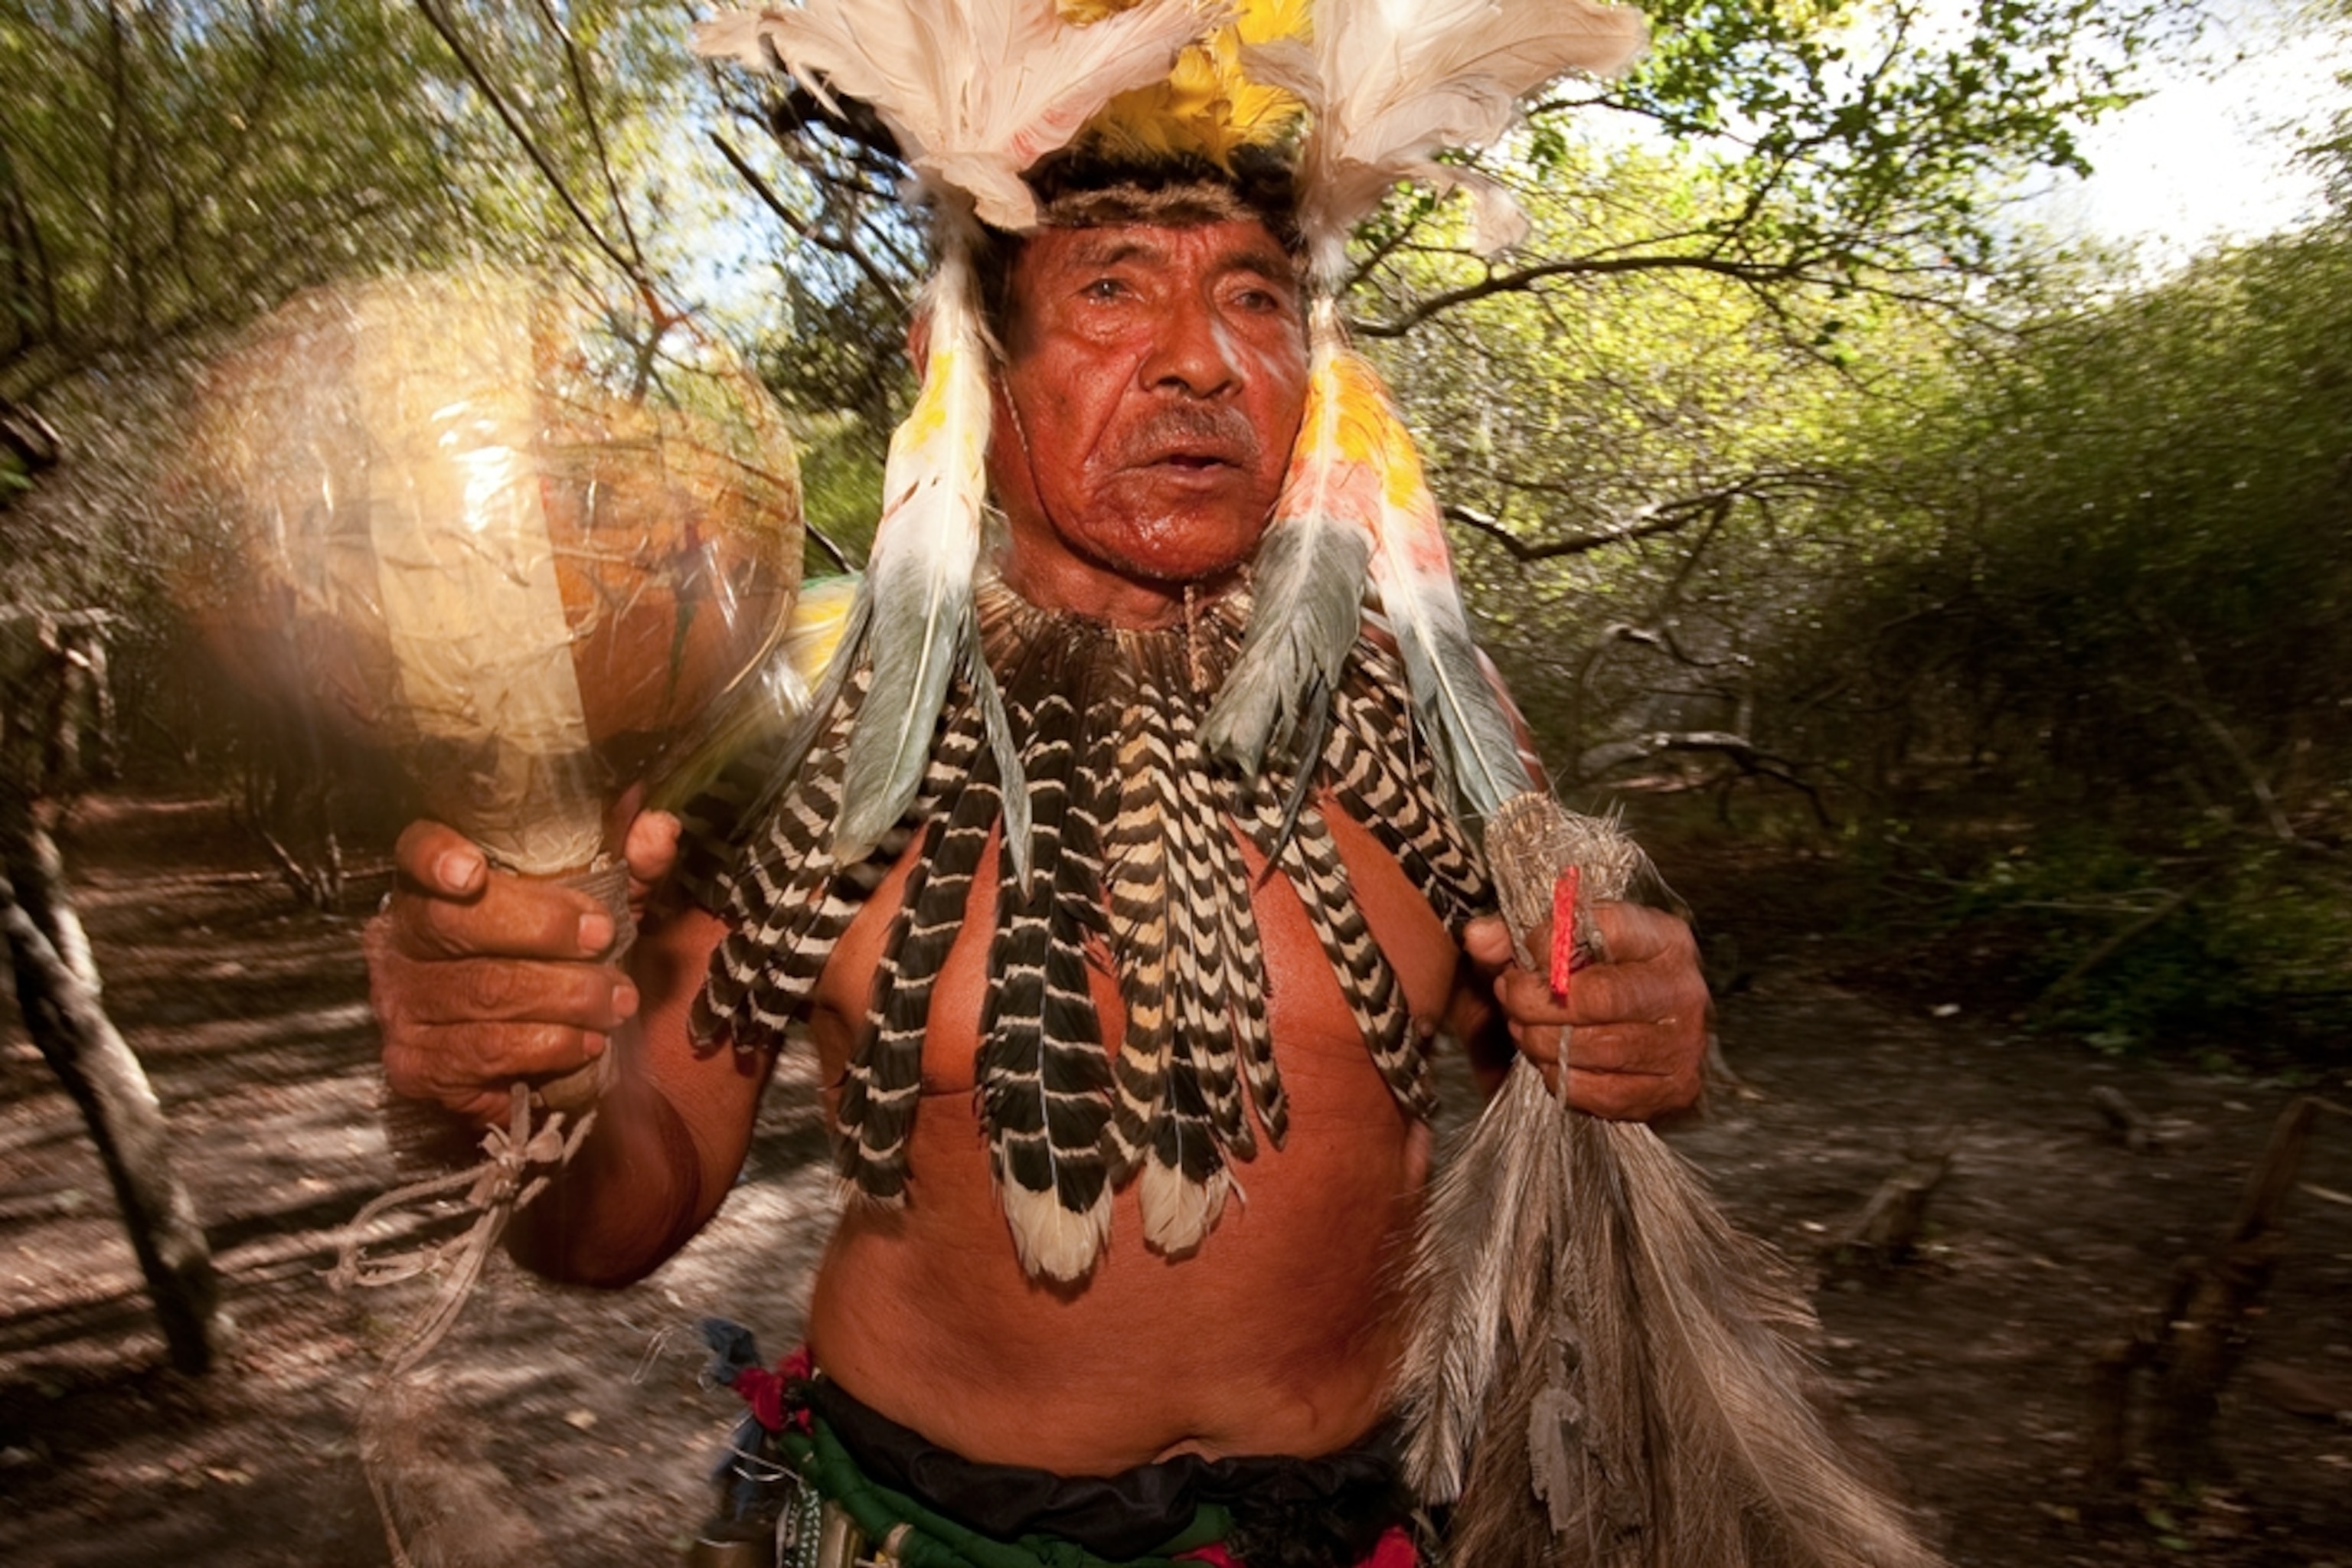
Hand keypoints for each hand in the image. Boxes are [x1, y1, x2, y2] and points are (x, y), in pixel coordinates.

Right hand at [366, 819, 672, 1123]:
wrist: (512, 1048)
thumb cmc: (549, 960)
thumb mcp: (591, 906)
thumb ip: (625, 866)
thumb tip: (660, 831)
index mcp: (433, 884)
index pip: (414, 852)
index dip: (436, 857)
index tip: (471, 872)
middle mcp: (401, 939)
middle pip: (455, 924)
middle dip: (542, 930)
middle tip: (603, 939)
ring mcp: (401, 1004)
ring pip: (482, 992)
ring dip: (564, 999)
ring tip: (617, 1002)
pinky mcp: (416, 1064)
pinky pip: (485, 1053)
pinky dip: (548, 1048)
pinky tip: (585, 1044)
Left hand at [1462, 902, 1709, 1121]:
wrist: (1643, 1032)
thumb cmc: (1595, 979)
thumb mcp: (1555, 945)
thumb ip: (1511, 935)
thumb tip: (1479, 937)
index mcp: (1661, 936)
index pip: (1604, 930)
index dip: (1549, 943)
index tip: (1523, 955)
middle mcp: (1681, 987)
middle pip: (1599, 997)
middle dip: (1536, 1001)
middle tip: (1510, 999)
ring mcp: (1683, 1042)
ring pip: (1596, 1047)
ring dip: (1541, 1041)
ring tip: (1524, 1030)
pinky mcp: (1673, 1089)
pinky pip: (1602, 1092)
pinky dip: (1562, 1078)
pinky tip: (1550, 1061)